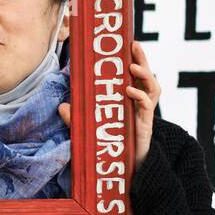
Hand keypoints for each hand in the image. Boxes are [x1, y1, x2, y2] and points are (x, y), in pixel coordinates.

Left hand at [58, 40, 160, 167]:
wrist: (124, 171)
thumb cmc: (108, 146)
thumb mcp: (88, 129)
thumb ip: (76, 119)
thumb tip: (62, 106)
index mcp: (127, 100)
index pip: (131, 75)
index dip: (132, 59)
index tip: (127, 43)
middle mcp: (138, 104)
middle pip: (145, 76)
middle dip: (142, 59)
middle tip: (134, 44)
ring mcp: (143, 114)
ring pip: (151, 88)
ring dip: (144, 74)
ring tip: (132, 67)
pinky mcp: (145, 126)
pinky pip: (148, 107)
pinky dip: (140, 97)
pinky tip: (130, 91)